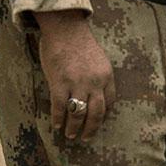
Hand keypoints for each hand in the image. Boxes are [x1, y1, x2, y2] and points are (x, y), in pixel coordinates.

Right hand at [34, 10, 115, 140]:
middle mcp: (95, 82)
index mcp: (106, 75)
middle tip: (86, 138)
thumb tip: (90, 90)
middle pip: (97, 113)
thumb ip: (96, 75)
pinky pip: (60, 107)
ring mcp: (77, 84)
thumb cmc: (78, 40)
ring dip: (74, 128)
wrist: (64, 27)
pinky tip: (56, 125)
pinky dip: (58, 119)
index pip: (109, 101)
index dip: (103, 114)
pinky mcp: (59, 83)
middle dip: (91, 128)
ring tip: (70, 135)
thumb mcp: (97, 58)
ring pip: (78, 113)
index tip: (96, 120)